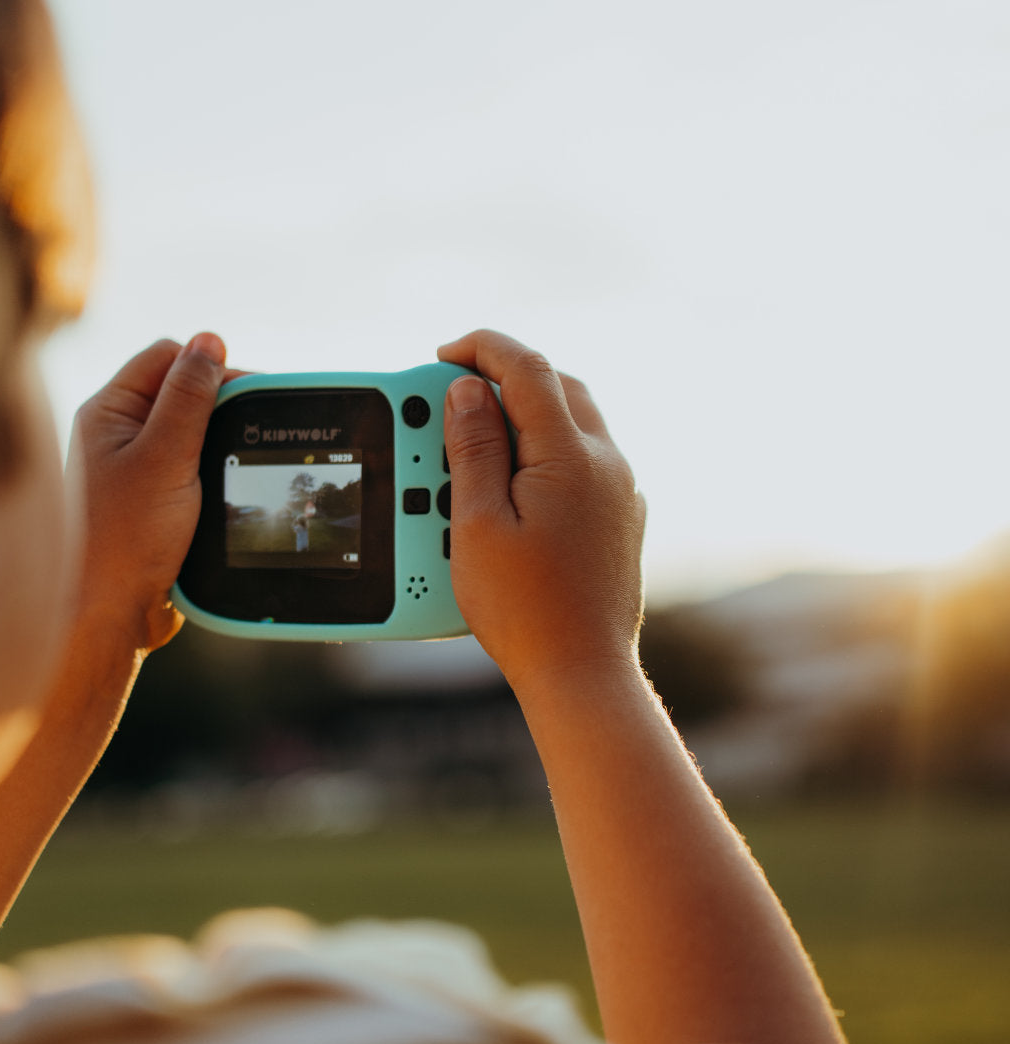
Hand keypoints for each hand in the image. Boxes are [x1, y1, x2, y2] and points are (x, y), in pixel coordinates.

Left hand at [68, 334, 238, 653]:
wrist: (109, 615)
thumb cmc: (124, 538)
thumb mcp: (165, 457)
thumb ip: (190, 398)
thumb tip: (211, 342)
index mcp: (108, 412)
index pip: (167, 358)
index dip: (211, 368)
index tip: (250, 395)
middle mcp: (116, 435)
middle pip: (180, 394)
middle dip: (219, 408)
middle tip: (252, 432)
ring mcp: (132, 470)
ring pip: (189, 434)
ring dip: (218, 443)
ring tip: (241, 462)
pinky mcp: (150, 503)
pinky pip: (189, 470)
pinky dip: (212, 474)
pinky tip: (226, 489)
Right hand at [438, 330, 645, 692]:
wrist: (582, 672)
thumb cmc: (524, 609)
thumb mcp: (479, 523)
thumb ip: (473, 448)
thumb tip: (469, 390)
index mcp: (572, 457)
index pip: (529, 369)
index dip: (482, 350)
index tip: (444, 354)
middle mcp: (608, 465)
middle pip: (559, 387)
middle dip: (506, 376)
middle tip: (455, 393)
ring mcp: (621, 492)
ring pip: (576, 422)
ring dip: (528, 414)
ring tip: (477, 440)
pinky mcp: (621, 519)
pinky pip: (583, 461)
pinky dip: (546, 450)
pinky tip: (514, 482)